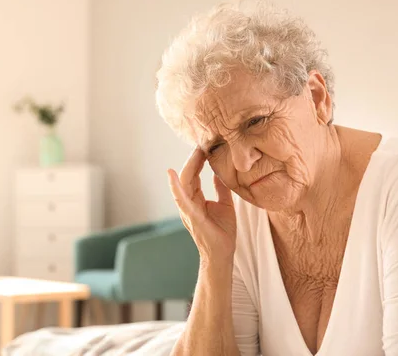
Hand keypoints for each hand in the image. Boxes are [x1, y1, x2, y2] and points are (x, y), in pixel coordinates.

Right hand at [167, 148, 236, 265]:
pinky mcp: (192, 217)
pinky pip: (181, 200)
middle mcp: (188, 202)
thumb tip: (220, 172)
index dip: (198, 159)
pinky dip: (175, 187)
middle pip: (187, 175)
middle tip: (202, 142)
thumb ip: (221, 188)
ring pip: (183, 183)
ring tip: (195, 151)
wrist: (223, 254)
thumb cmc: (222, 232)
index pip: (194, 174)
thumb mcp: (225, 204)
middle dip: (193, 158)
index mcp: (195, 198)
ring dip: (188, 166)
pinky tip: (172, 175)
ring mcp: (187, 209)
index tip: (205, 145)